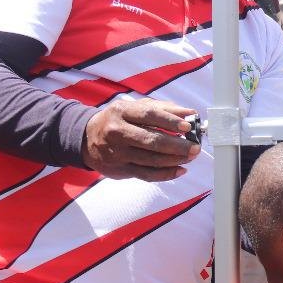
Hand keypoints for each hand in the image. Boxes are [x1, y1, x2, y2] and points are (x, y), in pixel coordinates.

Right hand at [82, 99, 199, 181]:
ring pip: (151, 160)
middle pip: (151, 140)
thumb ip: (164, 109)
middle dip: (177, 145)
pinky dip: (166, 174)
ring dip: (175, 160)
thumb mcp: (136, 108)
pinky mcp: (119, 170)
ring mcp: (117, 153)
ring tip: (190, 157)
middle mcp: (117, 132)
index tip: (188, 127)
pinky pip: (147, 174)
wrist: (87, 139)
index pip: (149, 115)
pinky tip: (180, 170)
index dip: (170, 121)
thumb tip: (191, 114)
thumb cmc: (120, 120)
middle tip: (195, 147)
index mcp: (122, 111)